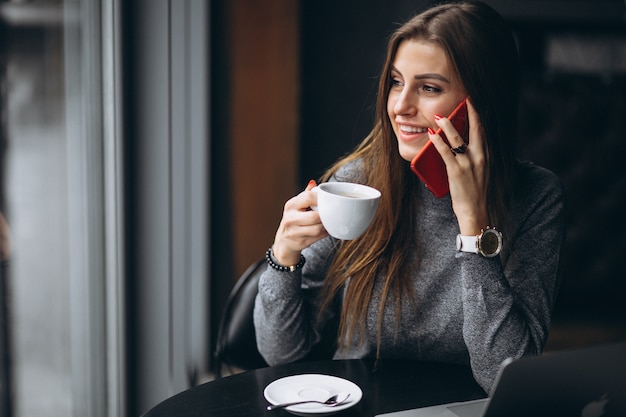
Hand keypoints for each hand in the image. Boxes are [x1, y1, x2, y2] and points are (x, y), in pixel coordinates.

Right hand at [272, 180, 328, 265]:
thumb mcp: (297, 205)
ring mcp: (294, 232)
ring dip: (325, 226)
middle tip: (327, 214)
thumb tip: (313, 182)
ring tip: (325, 222)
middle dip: (324, 215)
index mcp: (291, 205)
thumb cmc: (294, 219)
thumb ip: (306, 194)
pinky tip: (323, 230)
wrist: (284, 240)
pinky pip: (318, 237)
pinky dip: (324, 233)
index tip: (326, 201)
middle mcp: (290, 218)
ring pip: (318, 228)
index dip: (320, 199)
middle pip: (315, 216)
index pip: (308, 197)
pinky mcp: (300, 243)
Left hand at [429, 99, 488, 234]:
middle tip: (463, 100)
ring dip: (448, 125)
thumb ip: (474, 158)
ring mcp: (468, 163)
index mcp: (486, 156)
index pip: (482, 131)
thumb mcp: (480, 172)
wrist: (475, 211)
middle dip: (469, 112)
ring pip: (457, 139)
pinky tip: (432, 134)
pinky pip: (446, 152)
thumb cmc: (474, 193)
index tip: (472, 104)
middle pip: (475, 129)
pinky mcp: (457, 171)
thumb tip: (462, 147)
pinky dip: (438, 141)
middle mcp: (479, 157)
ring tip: (440, 116)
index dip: (477, 116)